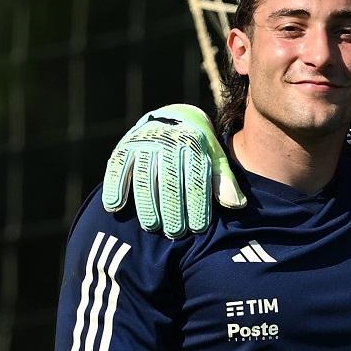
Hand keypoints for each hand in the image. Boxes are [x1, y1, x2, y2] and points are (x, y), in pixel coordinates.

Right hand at [101, 105, 245, 236]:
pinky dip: (114, 186)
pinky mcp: (124, 146)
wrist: (173, 118)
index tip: (198, 228)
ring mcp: (143, 142)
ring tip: (152, 225)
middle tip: (175, 232)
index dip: (196, 204)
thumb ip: (223, 181)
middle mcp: (167, 140)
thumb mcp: (214, 159)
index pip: (195, 178)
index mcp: (193, 143)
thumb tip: (236, 205)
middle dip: (172, 208)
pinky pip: (116, 167)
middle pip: (168, 180)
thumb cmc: (198, 148)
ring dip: (146, 203)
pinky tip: (115, 207)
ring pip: (143, 176)